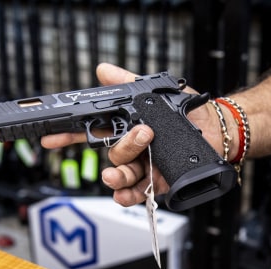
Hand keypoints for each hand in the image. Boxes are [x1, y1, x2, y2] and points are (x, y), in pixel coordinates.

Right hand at [40, 63, 232, 206]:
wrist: (218, 129)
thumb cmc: (188, 112)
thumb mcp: (155, 93)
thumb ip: (127, 83)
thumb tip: (102, 69)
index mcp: (127, 129)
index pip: (94, 132)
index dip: (72, 135)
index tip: (52, 137)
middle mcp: (133, 150)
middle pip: (111, 155)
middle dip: (121, 148)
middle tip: (142, 135)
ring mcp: (145, 168)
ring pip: (121, 176)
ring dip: (118, 176)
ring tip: (121, 173)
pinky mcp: (158, 183)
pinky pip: (138, 194)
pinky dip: (129, 196)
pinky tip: (124, 194)